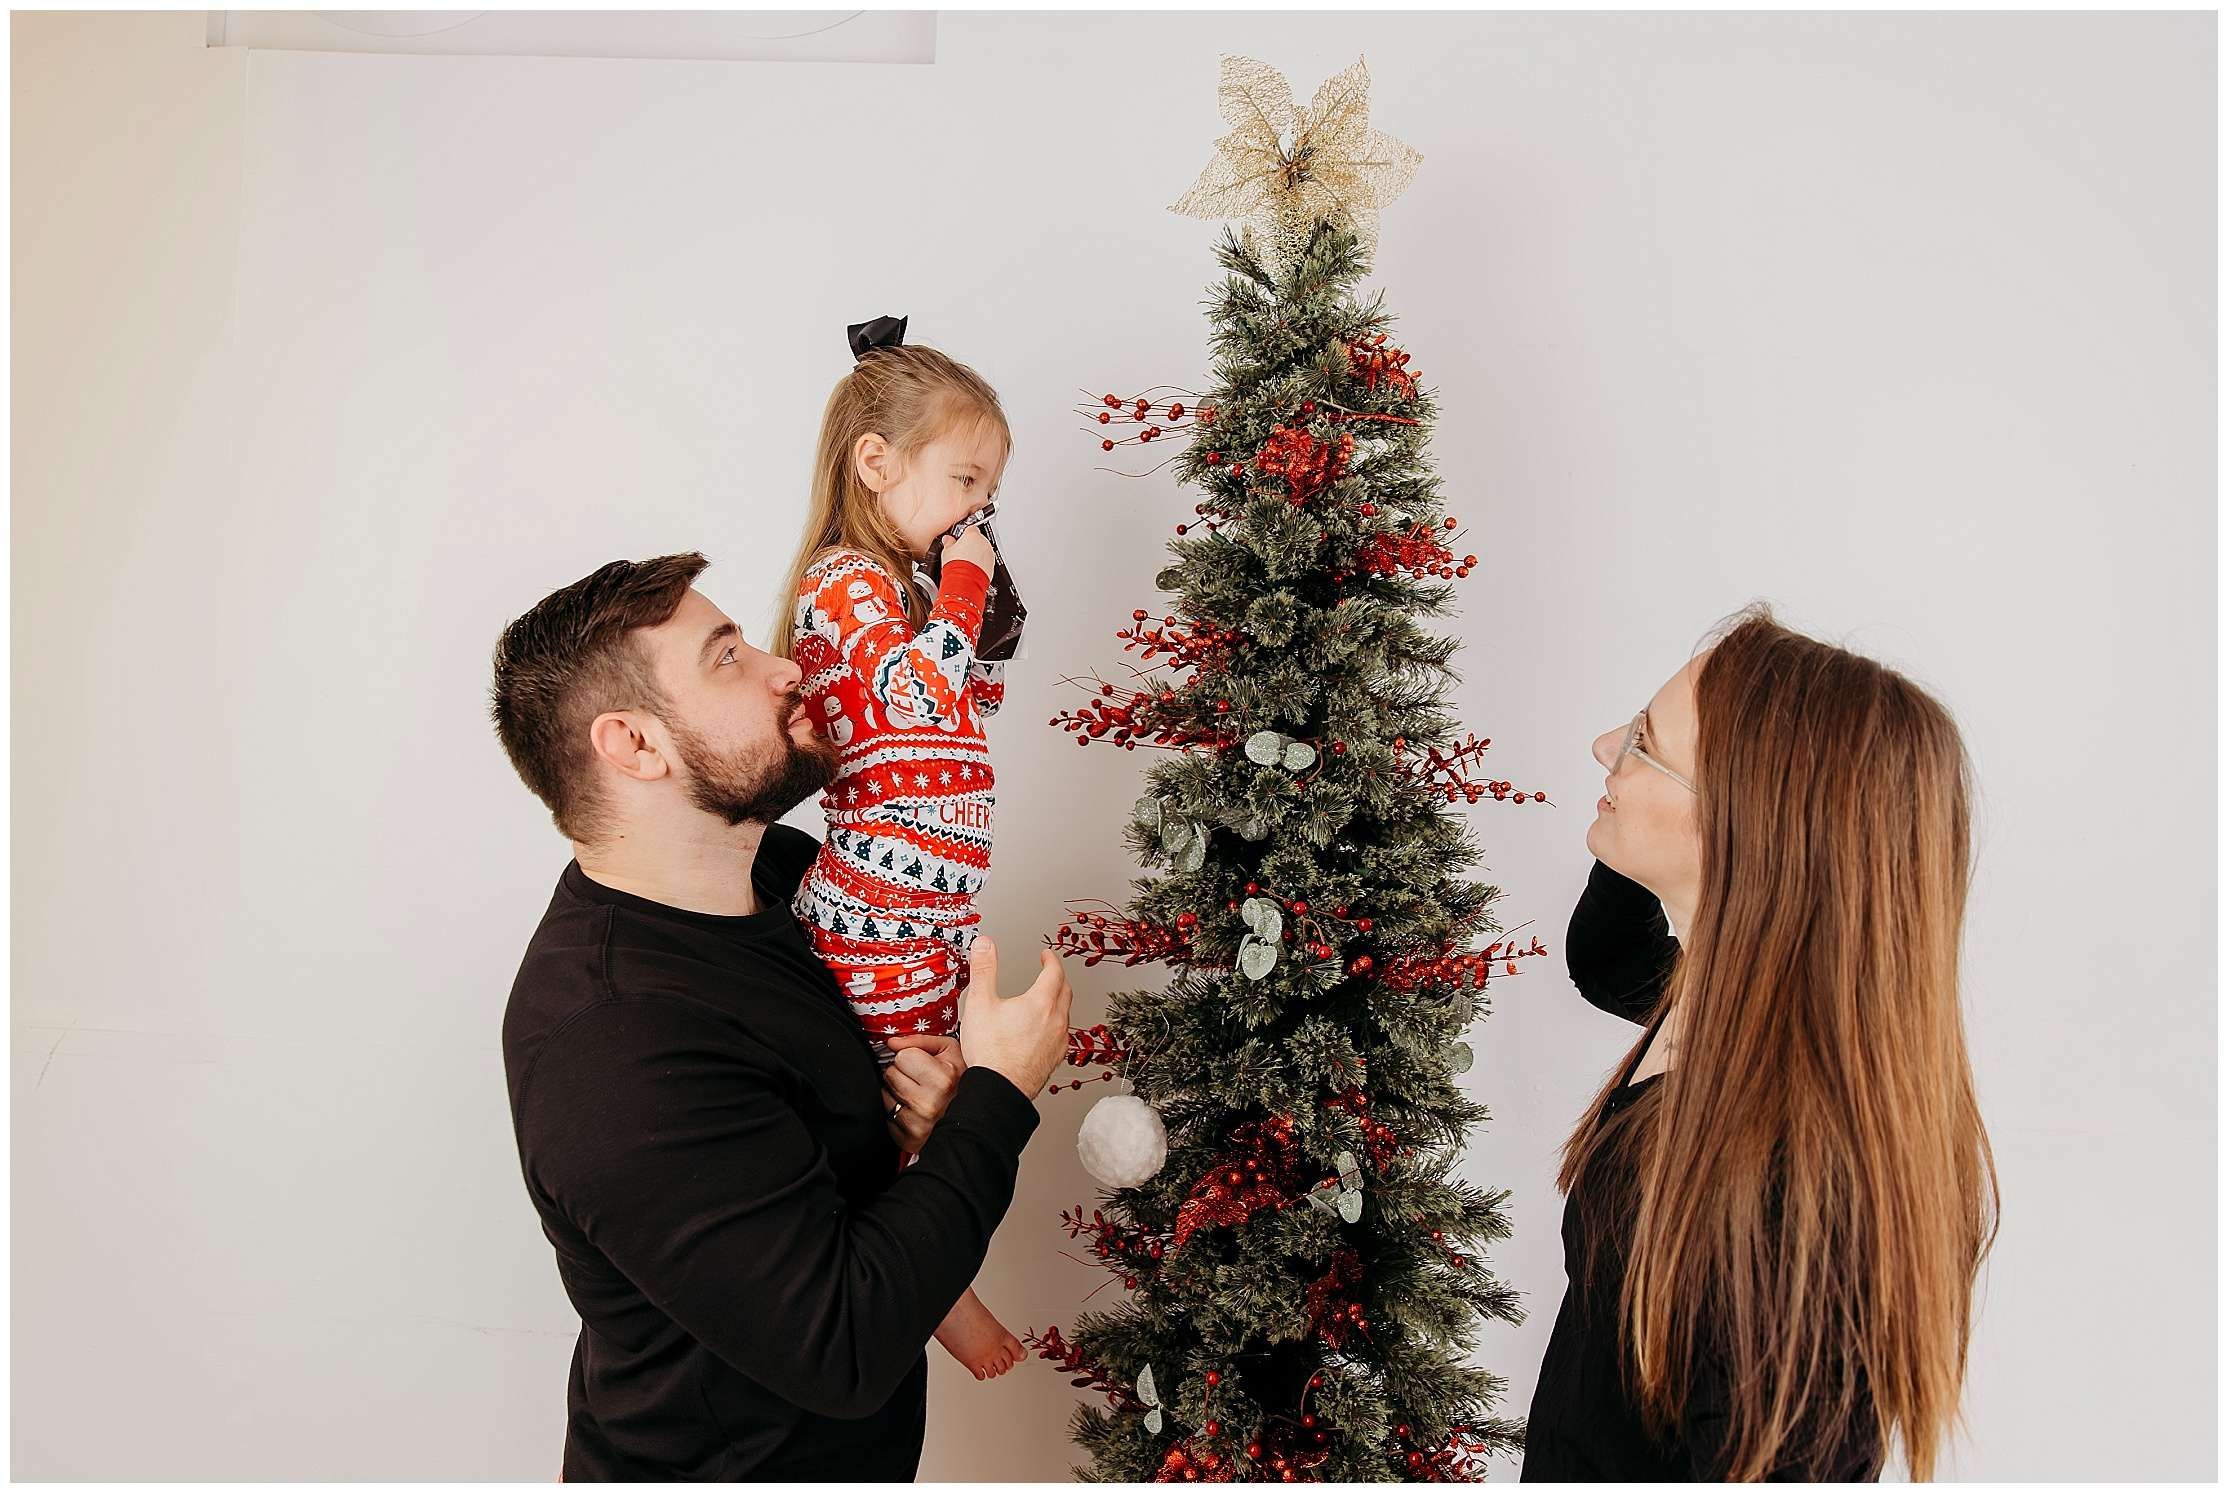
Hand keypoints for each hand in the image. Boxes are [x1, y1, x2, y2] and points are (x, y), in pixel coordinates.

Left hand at [880, 1033, 964, 1153]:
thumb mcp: (950, 1051)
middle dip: (903, 1073)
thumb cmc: (962, 1082)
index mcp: (944, 1079)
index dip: (912, 1057)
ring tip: (919, 1095)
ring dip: (897, 1092)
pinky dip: (896, 1112)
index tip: (923, 1064)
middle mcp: (930, 1104)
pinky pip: (886, 1116)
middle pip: (890, 1074)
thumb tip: (892, 1042)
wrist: (974, 1119)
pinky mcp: (908, 1141)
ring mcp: (919, 1125)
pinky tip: (914, 1111)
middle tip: (921, 1080)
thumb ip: (920, 1041)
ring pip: (884, 1094)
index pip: (902, 1056)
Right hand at [941, 522, 993, 577]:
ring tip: (966, 562)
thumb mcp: (946, 551)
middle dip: (971, 544)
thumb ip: (948, 542)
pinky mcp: (992, 564)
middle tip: (962, 552)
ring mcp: (989, 553)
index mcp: (972, 535)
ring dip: (977, 554)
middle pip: (978, 539)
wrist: (965, 581)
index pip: (970, 528)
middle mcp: (983, 542)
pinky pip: (987, 560)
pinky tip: (972, 568)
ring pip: (983, 550)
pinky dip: (981, 563)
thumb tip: (947, 539)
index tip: (960, 539)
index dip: (964, 534)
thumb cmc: (957, 566)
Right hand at [956, 936, 1071, 1099]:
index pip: (1054, 972)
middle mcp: (1056, 1021)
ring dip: (1058, 1002)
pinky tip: (1044, 1031)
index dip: (1051, 960)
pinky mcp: (1054, 1060)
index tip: (1046, 955)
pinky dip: (1055, 1025)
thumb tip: (985, 944)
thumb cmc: (990, 1052)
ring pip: (1065, 1014)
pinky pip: (1062, 1036)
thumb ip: (984, 969)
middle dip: (1057, 978)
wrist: (999, 1090)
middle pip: (1065, 991)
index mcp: (1041, 1003)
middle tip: (1048, 972)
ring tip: (1045, 1000)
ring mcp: (1058, 1042)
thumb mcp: (980, 1003)